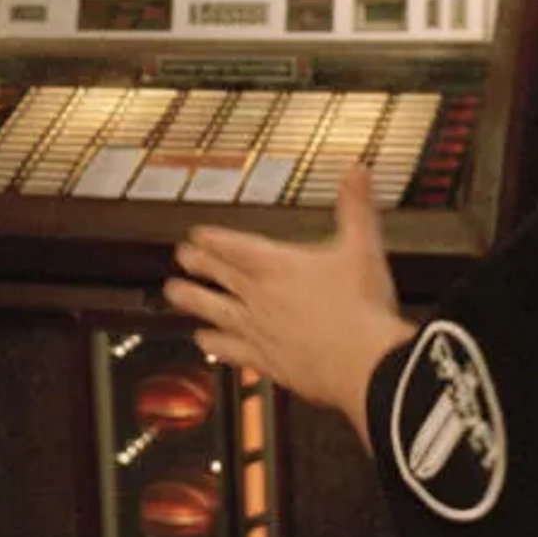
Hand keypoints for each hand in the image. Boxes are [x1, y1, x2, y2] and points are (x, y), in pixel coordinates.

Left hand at [164, 166, 417, 446]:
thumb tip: (356, 171)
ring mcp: (260, 331)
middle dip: (198, 264)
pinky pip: (231, 350)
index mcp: (278, 266)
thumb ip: (355, 207)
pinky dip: (215, 345)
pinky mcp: (267, 362)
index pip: (236, 246)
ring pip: (215, 311)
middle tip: (180, 257)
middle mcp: (261, 297)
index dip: (214, 238)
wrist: (364, 365)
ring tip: (174, 294)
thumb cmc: (362, 308)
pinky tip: (203, 343)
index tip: (196, 234)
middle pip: (220, 275)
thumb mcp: (362, 247)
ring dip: (193, 300)